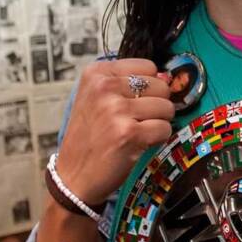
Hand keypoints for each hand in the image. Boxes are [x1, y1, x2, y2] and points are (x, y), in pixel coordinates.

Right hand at [55, 59, 174, 204]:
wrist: (73, 175)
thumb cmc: (89, 137)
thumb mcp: (97, 98)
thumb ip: (129, 83)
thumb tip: (168, 77)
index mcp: (96, 74)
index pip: (148, 66)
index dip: (148, 87)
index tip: (133, 101)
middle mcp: (104, 88)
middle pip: (161, 86)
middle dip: (156, 105)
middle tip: (135, 120)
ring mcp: (116, 110)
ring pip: (166, 107)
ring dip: (158, 122)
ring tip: (136, 132)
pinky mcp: (129, 134)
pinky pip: (165, 129)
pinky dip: (158, 139)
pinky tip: (139, 143)